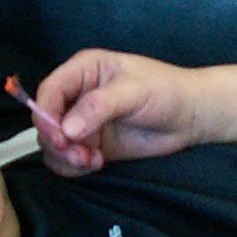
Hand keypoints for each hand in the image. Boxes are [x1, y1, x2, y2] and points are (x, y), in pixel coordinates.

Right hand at [31, 49, 212, 174]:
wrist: (190, 116)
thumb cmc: (167, 91)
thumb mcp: (134, 92)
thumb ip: (99, 106)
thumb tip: (67, 128)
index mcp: (84, 70)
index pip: (50, 90)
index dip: (45, 114)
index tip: (58, 137)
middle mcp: (77, 95)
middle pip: (46, 121)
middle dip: (57, 142)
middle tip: (80, 155)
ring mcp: (83, 122)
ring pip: (53, 143)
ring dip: (65, 157)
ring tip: (91, 161)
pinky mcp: (92, 144)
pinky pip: (67, 159)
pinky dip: (73, 167)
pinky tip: (96, 164)